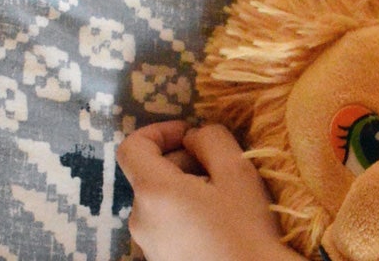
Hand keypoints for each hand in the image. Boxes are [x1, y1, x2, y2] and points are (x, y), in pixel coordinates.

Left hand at [116, 121, 303, 260]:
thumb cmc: (246, 228)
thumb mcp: (238, 171)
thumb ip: (211, 140)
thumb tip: (193, 136)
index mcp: (153, 192)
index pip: (132, 146)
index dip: (160, 130)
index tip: (192, 134)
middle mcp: (139, 218)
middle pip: (149, 173)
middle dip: (182, 160)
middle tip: (221, 168)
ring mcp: (146, 243)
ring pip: (160, 198)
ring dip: (186, 186)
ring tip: (223, 198)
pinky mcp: (158, 259)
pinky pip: (165, 222)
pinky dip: (185, 210)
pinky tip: (217, 222)